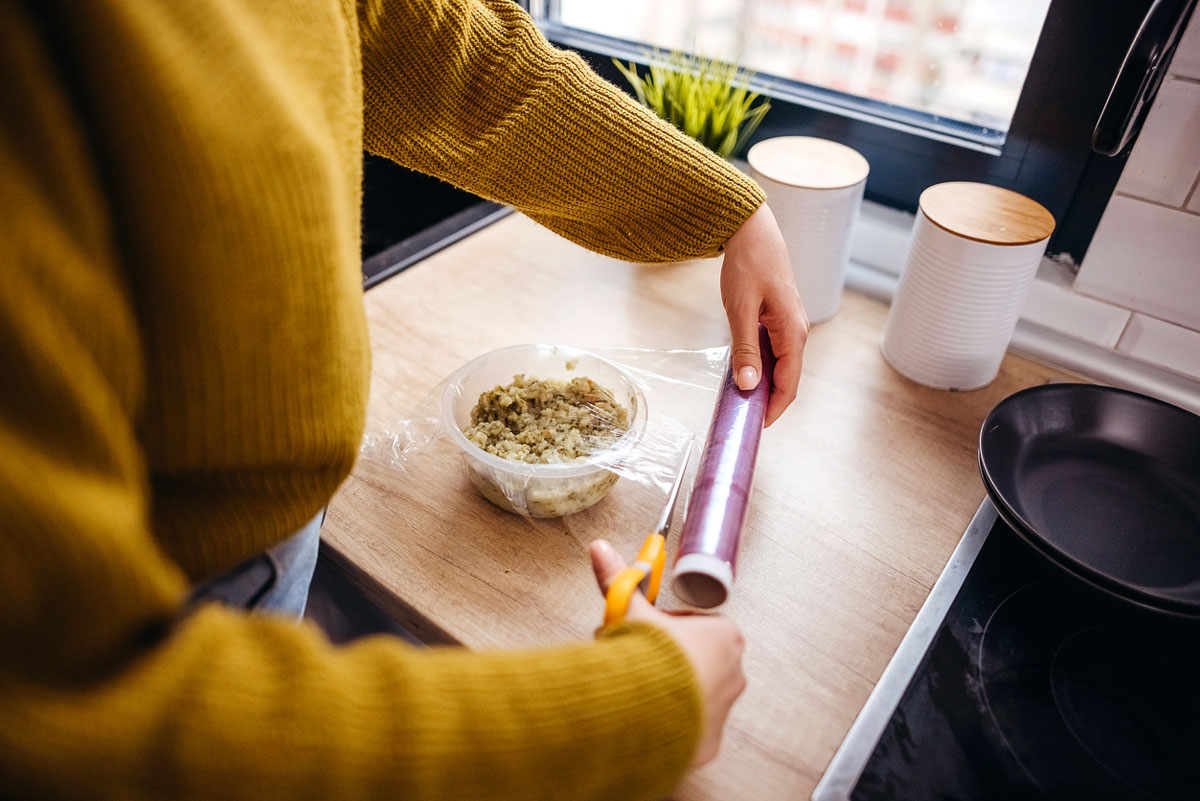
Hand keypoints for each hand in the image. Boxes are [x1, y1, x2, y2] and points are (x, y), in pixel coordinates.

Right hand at [590, 540, 745, 765]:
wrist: (649, 709)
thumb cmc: (651, 655)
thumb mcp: (632, 611)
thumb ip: (619, 579)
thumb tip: (600, 548)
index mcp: (724, 634)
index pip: (695, 625)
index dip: (664, 628)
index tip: (642, 632)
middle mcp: (734, 671)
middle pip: (694, 658)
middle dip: (662, 657)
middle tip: (632, 658)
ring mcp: (725, 708)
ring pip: (692, 692)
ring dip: (666, 688)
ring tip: (635, 686)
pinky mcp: (711, 739)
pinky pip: (690, 726)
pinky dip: (671, 722)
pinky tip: (647, 715)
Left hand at [720, 204, 808, 426]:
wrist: (753, 231)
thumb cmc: (747, 265)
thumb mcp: (740, 309)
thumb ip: (745, 349)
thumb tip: (748, 385)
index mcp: (793, 332)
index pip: (789, 383)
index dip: (774, 409)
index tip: (756, 427)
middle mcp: (797, 332)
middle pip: (787, 379)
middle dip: (769, 402)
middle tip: (745, 419)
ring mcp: (790, 325)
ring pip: (781, 366)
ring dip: (764, 385)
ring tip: (741, 401)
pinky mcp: (779, 319)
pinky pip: (775, 352)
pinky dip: (762, 367)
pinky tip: (743, 373)